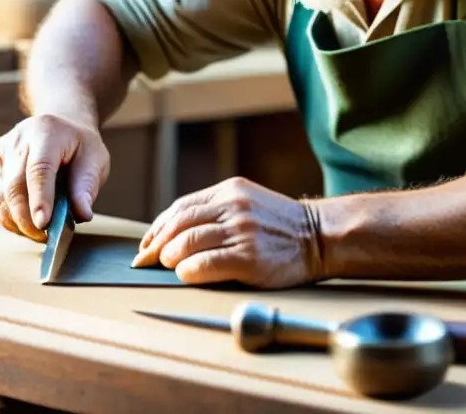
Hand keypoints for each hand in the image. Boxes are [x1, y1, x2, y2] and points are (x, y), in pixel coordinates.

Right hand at [0, 114, 109, 241]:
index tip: (44, 224)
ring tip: (37, 233)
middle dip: (26, 219)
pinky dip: (6, 218)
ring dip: (16, 222)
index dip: (40, 198)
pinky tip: (23, 224)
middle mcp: (16, 140)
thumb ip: (87, 185)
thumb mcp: (95, 159)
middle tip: (44, 237)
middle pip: (14, 186)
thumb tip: (82, 215)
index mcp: (46, 132)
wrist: (59, 127)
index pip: (39, 168)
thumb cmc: (79, 146)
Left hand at [132, 176, 322, 288]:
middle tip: (146, 260)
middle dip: (156, 245)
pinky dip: (187, 271)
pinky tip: (185, 275)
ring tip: (168, 266)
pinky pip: (205, 264)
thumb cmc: (280, 225)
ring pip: (187, 242)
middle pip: (179, 224)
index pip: (181, 207)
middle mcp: (234, 207)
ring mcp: (242, 231)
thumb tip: (175, 233)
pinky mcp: (249, 257)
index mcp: (230, 191)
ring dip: (170, 257)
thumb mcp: (248, 202)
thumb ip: (216, 210)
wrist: (319, 236)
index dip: (158, 227)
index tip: (147, 243)